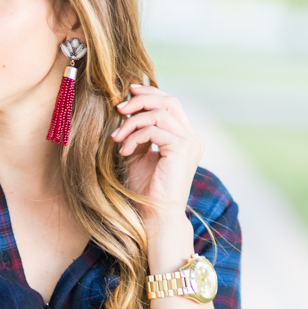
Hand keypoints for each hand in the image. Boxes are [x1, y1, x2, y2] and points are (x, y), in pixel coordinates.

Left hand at [111, 84, 202, 218]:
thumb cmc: (146, 191)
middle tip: (119, 108)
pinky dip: (135, 137)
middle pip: (169, 101)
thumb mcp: (139, 156)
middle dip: (141, 99)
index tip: (128, 91)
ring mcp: (190, 143)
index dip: (150, 92)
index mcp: (184, 138)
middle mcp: (191, 138)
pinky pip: (154, 130)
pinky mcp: (182, 149)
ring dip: (132, 122)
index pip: (171, 104)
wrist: (156, 216)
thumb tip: (127, 111)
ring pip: (160, 113)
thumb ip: (138, 134)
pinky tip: (124, 151)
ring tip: (116, 138)